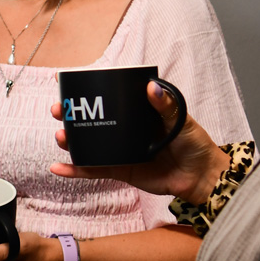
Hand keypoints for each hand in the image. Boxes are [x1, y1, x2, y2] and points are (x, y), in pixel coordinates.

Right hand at [50, 81, 229, 203]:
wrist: (201, 177)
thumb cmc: (194, 144)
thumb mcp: (181, 120)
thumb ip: (165, 105)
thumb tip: (151, 87)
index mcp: (136, 113)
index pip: (108, 98)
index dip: (86, 91)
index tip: (65, 83)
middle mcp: (124, 130)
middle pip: (91, 120)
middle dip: (70, 115)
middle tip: (59, 111)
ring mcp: (119, 151)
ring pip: (88, 144)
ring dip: (70, 141)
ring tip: (61, 136)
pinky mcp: (119, 171)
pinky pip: (94, 170)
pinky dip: (75, 170)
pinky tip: (58, 168)